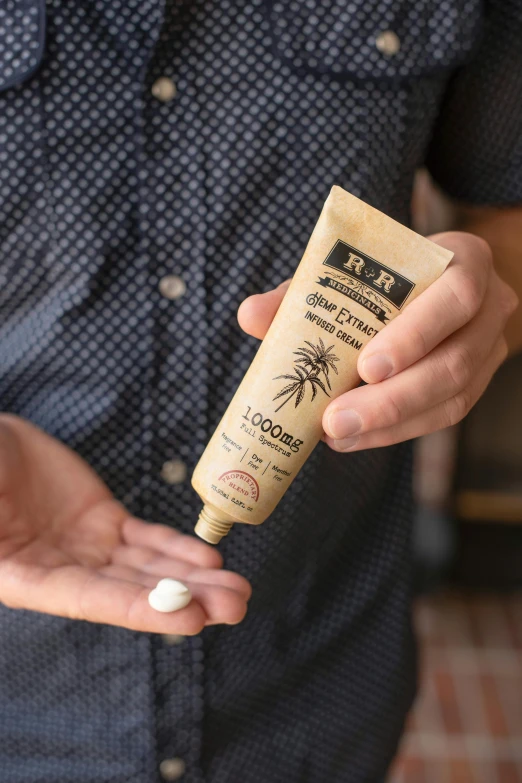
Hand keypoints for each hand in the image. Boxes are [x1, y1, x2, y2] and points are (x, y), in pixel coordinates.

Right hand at [0, 416, 249, 631]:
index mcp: (24, 577)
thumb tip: (16, 560)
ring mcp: (89, 546)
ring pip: (149, 568)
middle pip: (132, 592)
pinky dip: (180, 548)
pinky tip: (211, 558)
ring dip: (194, 579)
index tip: (190, 616)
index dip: (142, 609)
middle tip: (235, 606)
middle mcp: (63, 570)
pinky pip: (148, 537)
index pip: (91, 601)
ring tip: (239, 589)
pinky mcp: (105, 520)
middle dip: (186, 599)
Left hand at [238, 233, 517, 450]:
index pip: (455, 297)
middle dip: (392, 399)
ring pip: (452, 398)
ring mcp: (488, 350)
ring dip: (391, 423)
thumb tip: (250, 316)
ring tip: (338, 435)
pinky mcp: (474, 383)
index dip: (414, 334)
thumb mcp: (353, 268)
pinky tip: (355, 438)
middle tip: (336, 420)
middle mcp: (489, 308)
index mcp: (465, 262)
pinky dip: (395, 431)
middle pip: (454, 362)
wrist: (439, 282)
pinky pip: (442, 416)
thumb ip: (305, 289)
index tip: (366, 366)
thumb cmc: (389, 271)